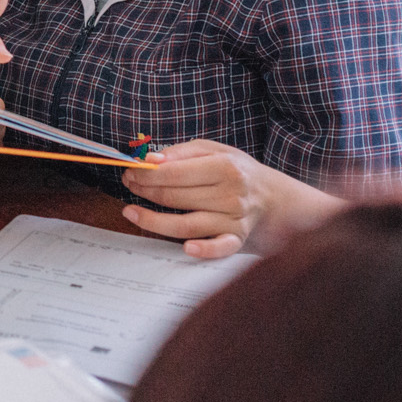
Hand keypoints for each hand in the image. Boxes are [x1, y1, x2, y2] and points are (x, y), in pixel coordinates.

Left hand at [118, 139, 342, 259]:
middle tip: (128, 185)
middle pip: (176, 197)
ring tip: (131, 213)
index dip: (146, 173)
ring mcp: (234, 220)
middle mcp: (230, 194)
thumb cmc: (236, 171)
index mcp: (224, 167)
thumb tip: (150, 160)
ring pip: (186, 224)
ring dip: (154, 221)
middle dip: (145, 191)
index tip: (130, 171)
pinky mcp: (237, 240)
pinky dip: (204, 250)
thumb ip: (181, 152)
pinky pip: (219, 248)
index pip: (175, 172)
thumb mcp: (213, 150)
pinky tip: (186, 248)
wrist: (273, 198)